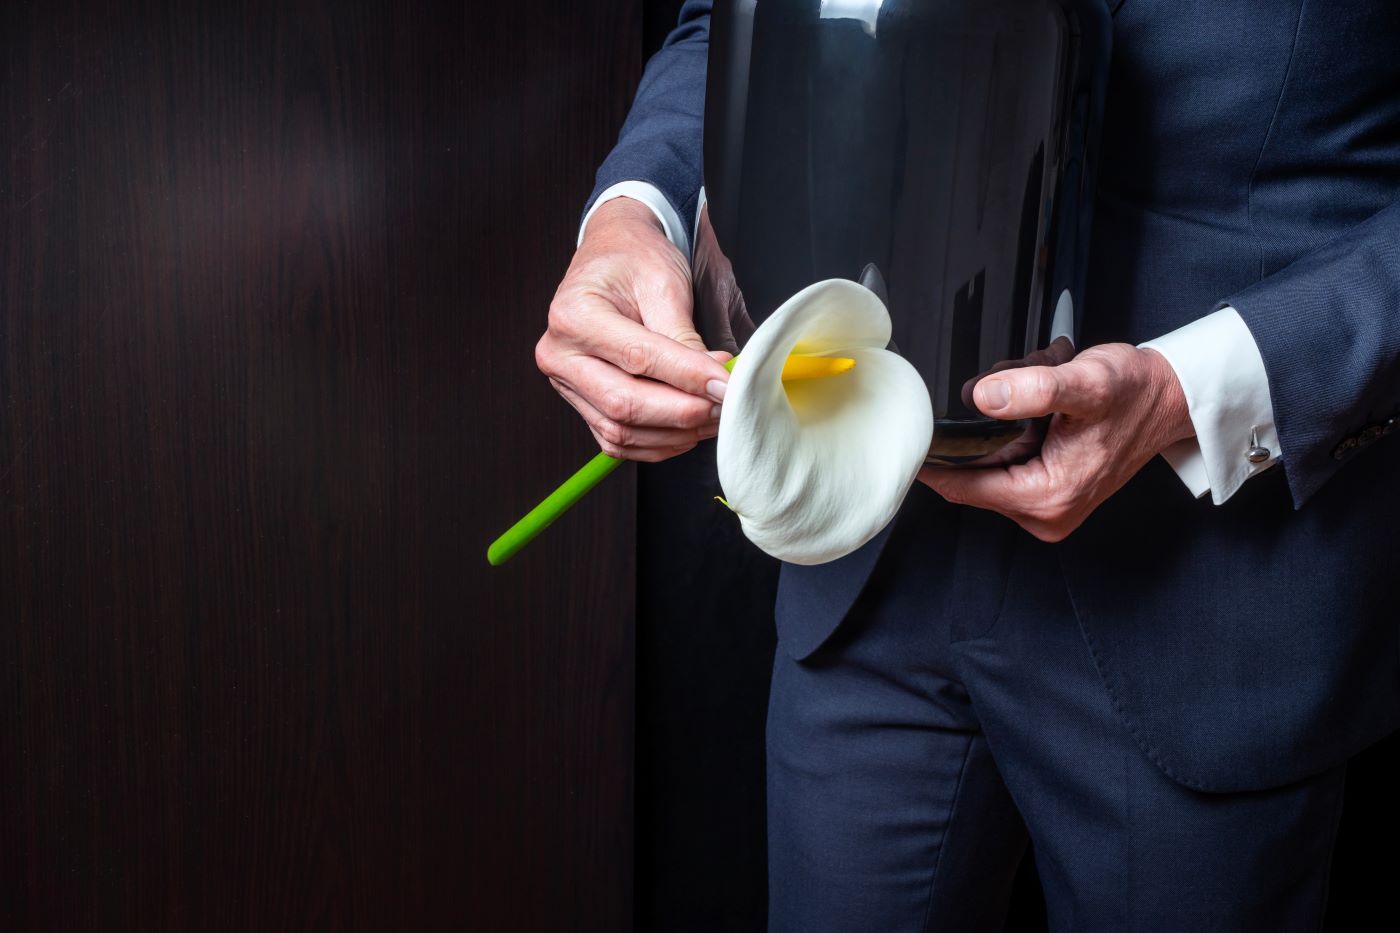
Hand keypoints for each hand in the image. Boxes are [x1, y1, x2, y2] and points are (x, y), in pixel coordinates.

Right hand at [535, 197, 731, 461]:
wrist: (613, 256)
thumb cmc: (635, 261)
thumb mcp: (663, 283)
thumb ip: (684, 337)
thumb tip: (714, 382)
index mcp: (573, 315)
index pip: (637, 358)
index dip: (686, 377)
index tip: (726, 384)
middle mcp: (559, 354)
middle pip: (624, 404)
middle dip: (682, 413)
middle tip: (724, 405)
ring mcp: (566, 384)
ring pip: (621, 431)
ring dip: (673, 434)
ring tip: (712, 416)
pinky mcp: (581, 404)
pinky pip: (617, 441)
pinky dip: (656, 444)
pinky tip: (687, 430)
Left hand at [917, 343, 1194, 541]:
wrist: (1169, 398)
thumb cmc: (1136, 393)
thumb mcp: (1085, 382)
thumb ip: (1033, 389)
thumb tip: (983, 397)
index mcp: (1047, 497)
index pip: (963, 486)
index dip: (932, 460)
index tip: (909, 436)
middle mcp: (1043, 511)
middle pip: (974, 469)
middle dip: (982, 424)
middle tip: (1011, 382)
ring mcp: (1044, 503)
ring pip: (989, 458)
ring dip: (1002, 420)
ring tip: (1038, 385)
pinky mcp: (1047, 488)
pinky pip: (1006, 457)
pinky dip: (1014, 425)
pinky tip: (1040, 400)